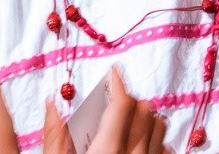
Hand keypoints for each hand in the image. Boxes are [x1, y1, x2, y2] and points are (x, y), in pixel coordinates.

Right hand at [41, 68, 168, 152]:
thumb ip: (54, 136)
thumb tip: (52, 103)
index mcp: (107, 151)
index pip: (123, 104)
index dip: (118, 82)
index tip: (113, 72)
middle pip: (145, 111)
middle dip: (132, 100)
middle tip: (116, 101)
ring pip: (160, 128)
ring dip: (147, 119)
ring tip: (131, 122)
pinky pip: (166, 150)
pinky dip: (157, 142)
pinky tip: (142, 145)